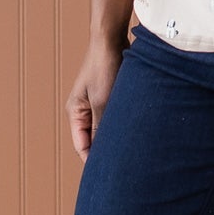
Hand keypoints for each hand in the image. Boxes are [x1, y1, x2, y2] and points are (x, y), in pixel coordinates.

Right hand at [64, 33, 129, 159]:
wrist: (111, 38)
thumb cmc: (104, 68)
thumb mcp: (103, 102)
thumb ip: (101, 128)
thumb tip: (104, 153)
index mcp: (75, 112)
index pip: (82, 146)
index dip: (93, 161)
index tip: (109, 176)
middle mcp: (84, 110)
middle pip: (93, 139)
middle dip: (106, 152)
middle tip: (124, 169)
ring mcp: (97, 102)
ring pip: (107, 128)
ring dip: (117, 137)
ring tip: (133, 153)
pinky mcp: (111, 95)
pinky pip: (116, 116)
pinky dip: (123, 124)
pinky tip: (137, 132)